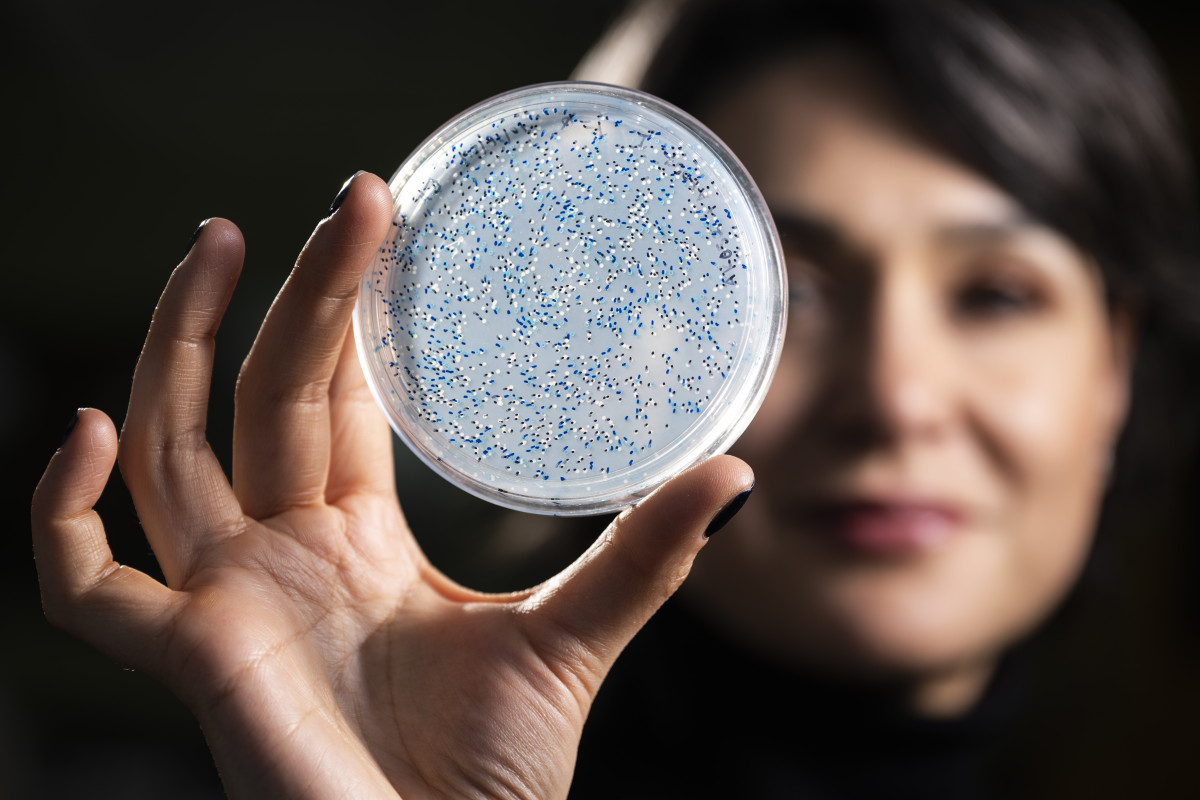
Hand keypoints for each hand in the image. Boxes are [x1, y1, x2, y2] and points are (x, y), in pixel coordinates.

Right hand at [31, 173, 753, 799]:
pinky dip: (60, 518)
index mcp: (358, 539)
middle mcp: (284, 553)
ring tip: (219, 242)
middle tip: (347, 200)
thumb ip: (644, 554)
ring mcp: (230, 599)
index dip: (349, 317)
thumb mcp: (574, 637)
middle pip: (269, 394)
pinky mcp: (191, 660)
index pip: (337, 402)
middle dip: (302, 295)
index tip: (377, 230)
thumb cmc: (493, 776)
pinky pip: (87, 588)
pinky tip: (84, 432)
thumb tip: (737, 473)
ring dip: (177, 344)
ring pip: (173, 449)